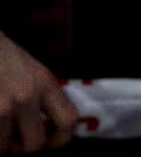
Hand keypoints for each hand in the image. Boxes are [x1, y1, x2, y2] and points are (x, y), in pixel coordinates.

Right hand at [0, 33, 74, 150]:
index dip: (60, 139)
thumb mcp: (33, 71)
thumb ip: (42, 97)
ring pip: (5, 147)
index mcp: (46, 83)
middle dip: (23, 148)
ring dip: (1, 143)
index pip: (68, 119)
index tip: (49, 143)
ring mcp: (5, 106)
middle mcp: (28, 96)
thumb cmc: (4, 57)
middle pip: (35, 143)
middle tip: (14, 141)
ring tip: (0, 126)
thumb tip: (45, 128)